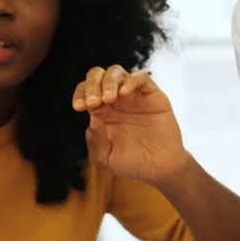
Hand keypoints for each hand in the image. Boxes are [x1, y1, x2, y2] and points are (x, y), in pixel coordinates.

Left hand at [72, 65, 187, 185]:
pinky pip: (141, 78)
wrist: (160, 168)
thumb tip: (92, 121)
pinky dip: (131, 81)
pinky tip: (124, 93)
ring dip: (108, 81)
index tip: (79, 108)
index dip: (79, 94)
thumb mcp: (106, 159)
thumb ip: (95, 142)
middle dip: (91, 85)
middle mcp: (116, 100)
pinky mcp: (153, 96)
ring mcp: (134, 96)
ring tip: (109, 99)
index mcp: (101, 111)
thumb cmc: (133, 164)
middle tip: (93, 103)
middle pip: (97, 75)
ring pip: (116, 71)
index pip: (85, 91)